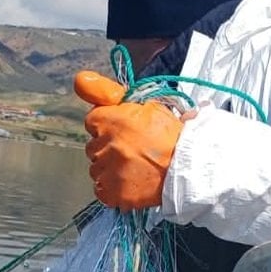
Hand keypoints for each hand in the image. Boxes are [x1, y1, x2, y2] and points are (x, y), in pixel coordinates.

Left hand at [74, 71, 182, 210]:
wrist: (191, 167)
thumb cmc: (170, 135)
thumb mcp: (144, 105)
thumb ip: (107, 92)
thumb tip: (79, 78)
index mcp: (109, 121)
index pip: (92, 121)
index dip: (108, 125)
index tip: (124, 130)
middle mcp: (104, 146)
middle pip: (93, 147)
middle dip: (108, 147)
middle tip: (134, 150)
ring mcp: (108, 171)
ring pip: (96, 169)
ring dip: (110, 168)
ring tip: (135, 167)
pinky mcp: (113, 193)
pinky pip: (101, 190)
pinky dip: (113, 188)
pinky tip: (131, 181)